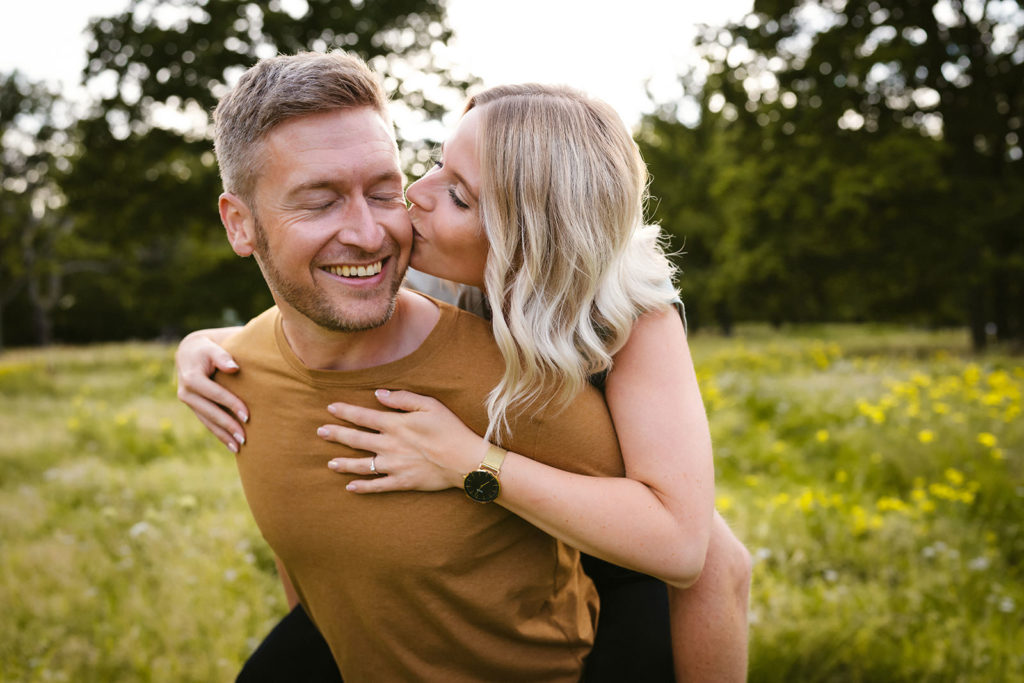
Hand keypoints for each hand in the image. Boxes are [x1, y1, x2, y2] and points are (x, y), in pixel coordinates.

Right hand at [175, 330, 247, 452]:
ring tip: (239, 448)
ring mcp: (188, 401)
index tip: (247, 415)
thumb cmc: (207, 348)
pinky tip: (231, 445)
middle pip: (210, 413)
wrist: (190, 351)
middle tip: (244, 438)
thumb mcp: (213, 348)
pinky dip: (218, 433)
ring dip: (223, 435)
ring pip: (207, 421)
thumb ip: (223, 356)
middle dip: (227, 426)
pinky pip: (207, 422)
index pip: (215, 394)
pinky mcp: (194, 407)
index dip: (231, 405)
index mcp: (191, 378)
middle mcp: (186, 392)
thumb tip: (234, 367)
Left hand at [319, 389, 487, 493]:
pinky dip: (362, 487)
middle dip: (336, 435)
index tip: (330, 408)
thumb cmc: (450, 429)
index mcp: (395, 425)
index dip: (345, 412)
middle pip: (355, 439)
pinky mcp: (401, 482)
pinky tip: (350, 487)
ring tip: (330, 463)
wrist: (464, 461)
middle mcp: (389, 445)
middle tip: (320, 432)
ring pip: (361, 465)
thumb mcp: (430, 405)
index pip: (363, 416)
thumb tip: (378, 394)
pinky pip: (376, 486)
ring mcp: (393, 466)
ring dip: (343, 463)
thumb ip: (402, 398)